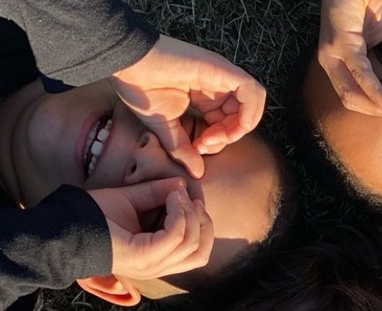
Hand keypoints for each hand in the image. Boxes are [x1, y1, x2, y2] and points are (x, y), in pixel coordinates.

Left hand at [88, 178, 213, 281]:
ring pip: (193, 244)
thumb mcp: (132, 200)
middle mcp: (158, 267)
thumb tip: (181, 183)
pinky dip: (179, 214)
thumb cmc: (92, 216)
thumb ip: (155, 194)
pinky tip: (171, 198)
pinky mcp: (145, 257)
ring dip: (191, 215)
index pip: (198, 253)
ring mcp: (152, 265)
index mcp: (157, 258)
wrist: (65, 226)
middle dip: (203, 222)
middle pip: (201, 252)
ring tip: (178, 196)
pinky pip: (177, 236)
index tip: (188, 198)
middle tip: (190, 199)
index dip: (202, 224)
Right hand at [112, 35, 266, 177]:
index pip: (229, 123)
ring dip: (238, 128)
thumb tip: (198, 174)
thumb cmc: (141, 89)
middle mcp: (218, 87)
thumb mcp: (166, 128)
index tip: (197, 147)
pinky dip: (249, 113)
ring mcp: (222, 77)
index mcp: (207, 97)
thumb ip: (184, 149)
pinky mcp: (223, 70)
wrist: (128, 65)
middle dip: (228, 137)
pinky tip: (228, 127)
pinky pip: (252, 92)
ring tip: (213, 137)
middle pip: (242, 116)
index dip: (219, 140)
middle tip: (203, 144)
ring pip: (253, 104)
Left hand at [318, 0, 381, 117]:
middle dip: (378, 113)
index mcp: (342, 60)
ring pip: (352, 94)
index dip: (379, 107)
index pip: (357, 95)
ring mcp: (332, 54)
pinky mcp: (339, 43)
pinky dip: (375, 92)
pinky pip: (359, 74)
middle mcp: (332, 61)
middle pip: (352, 101)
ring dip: (378, 108)